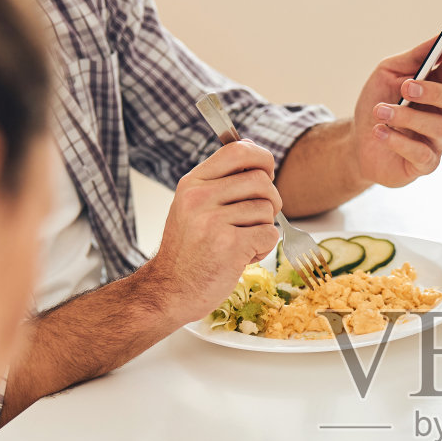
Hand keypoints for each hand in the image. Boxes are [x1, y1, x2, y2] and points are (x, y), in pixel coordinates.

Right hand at [145, 140, 281, 323]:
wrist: (170, 290)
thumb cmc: (189, 251)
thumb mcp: (193, 207)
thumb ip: (220, 183)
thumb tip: (256, 157)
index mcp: (193, 183)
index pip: (237, 150)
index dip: (262, 157)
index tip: (267, 173)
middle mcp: (200, 197)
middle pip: (261, 180)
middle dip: (271, 201)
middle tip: (257, 218)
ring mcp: (213, 220)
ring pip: (267, 210)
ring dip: (263, 229)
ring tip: (241, 243)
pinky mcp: (230, 244)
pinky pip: (269, 234)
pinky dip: (263, 249)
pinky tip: (242, 257)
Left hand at [352, 34, 441, 186]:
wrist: (358, 144)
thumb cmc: (377, 105)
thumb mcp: (388, 73)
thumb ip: (413, 58)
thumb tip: (439, 38)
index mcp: (437, 87)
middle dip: (434, 91)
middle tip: (407, 87)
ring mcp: (437, 140)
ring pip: (437, 127)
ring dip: (406, 116)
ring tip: (380, 112)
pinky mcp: (425, 164)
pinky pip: (422, 153)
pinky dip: (399, 141)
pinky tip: (380, 132)